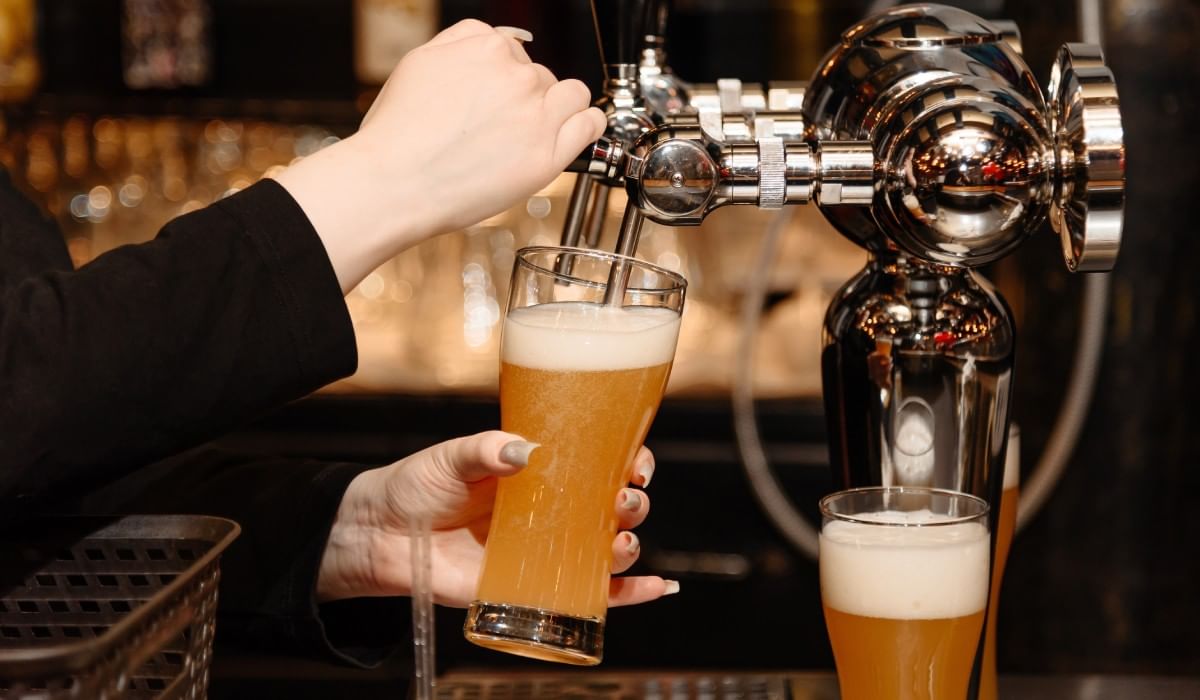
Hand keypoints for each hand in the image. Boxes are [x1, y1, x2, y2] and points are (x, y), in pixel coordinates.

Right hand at [274, 20, 605, 292]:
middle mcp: (516, 75)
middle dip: (526, 96)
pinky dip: (588, 124)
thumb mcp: (419, 64)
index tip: (497, 97)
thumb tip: (487, 41)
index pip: (513, 50)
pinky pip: (590, 124)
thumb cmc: (398, 134)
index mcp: (486, 47)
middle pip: (540, 75)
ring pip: (572, 95)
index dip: (504, 76)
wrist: (396, 182)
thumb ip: (459, 44)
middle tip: (504, 125)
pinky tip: (576, 132)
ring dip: (560, 107)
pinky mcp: (548, 153)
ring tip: (540, 129)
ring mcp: (536, 114)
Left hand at [316, 431, 676, 606]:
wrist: (380, 535)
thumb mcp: (449, 458)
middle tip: (623, 502)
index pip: (599, 461)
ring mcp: (546, 550)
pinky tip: (658, 587)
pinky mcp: (534, 588)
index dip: (628, 460)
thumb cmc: (417, 488)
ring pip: (609, 549)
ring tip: (620, 541)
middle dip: (633, 504)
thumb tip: (522, 452)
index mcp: (539, 470)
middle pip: (613, 506)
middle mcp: (552, 509)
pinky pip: (593, 595)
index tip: (635, 463)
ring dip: (630, 545)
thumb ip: (484, 451)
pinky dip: (630, 594)